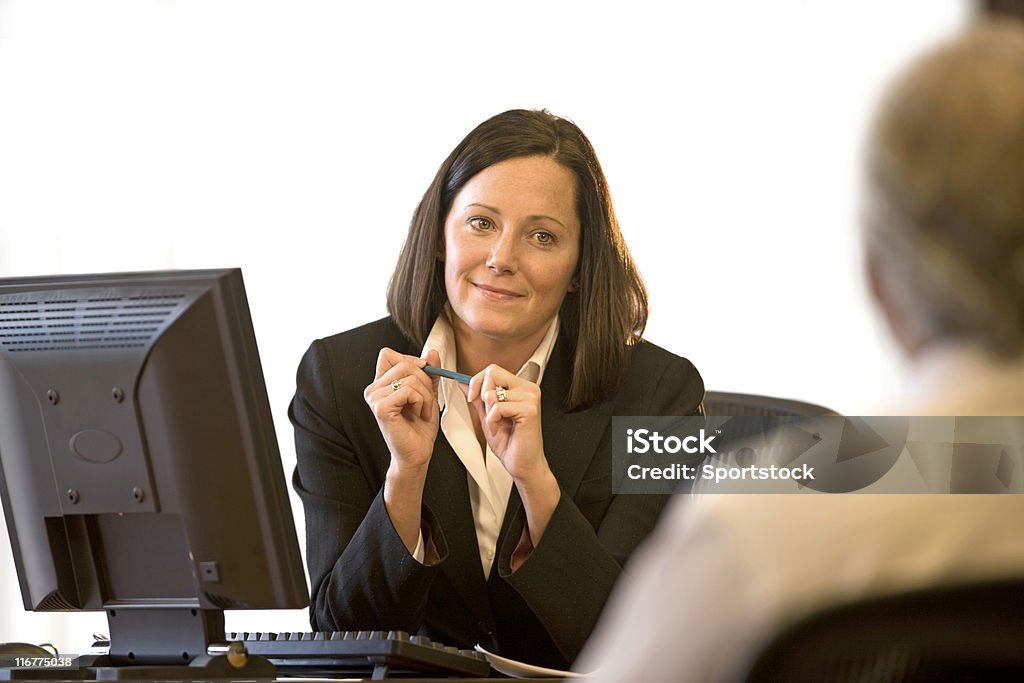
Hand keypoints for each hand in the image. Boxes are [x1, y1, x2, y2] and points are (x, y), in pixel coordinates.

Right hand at [364, 347, 440, 472]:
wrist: (417, 453)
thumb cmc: (419, 427)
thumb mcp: (428, 393)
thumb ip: (430, 372)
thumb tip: (432, 352)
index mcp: (381, 383)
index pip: (388, 354)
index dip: (409, 360)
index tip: (422, 374)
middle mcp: (373, 389)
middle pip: (402, 363)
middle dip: (424, 379)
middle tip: (426, 399)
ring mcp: (374, 398)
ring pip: (408, 377)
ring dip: (425, 394)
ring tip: (422, 410)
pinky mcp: (381, 408)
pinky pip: (408, 390)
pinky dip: (421, 401)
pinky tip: (418, 414)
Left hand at [464, 364, 560, 547]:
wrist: (523, 465)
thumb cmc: (511, 444)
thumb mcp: (489, 416)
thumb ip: (478, 399)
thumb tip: (464, 384)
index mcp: (520, 388)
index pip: (493, 370)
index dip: (477, 380)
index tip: (471, 395)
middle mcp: (528, 389)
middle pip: (493, 373)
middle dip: (481, 393)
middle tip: (487, 413)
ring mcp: (530, 398)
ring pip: (493, 392)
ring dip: (489, 412)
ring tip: (498, 425)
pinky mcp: (529, 410)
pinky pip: (498, 407)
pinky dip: (493, 420)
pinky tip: (501, 429)